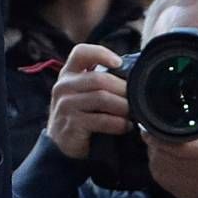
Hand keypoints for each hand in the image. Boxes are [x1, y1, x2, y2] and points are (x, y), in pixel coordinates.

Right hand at [45, 43, 129, 159]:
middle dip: (122, 88)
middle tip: (137, 97)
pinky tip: (126, 126)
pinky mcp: (72, 124)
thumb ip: (98, 81)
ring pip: (102, 98)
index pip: (80, 52)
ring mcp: (66, 105)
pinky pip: (101, 120)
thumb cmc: (78, 115)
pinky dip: (118, 123)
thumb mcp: (81, 92)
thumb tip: (131, 72)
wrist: (60, 145)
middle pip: (99, 78)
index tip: (119, 63)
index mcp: (68, 74)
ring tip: (134, 113)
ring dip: (123, 106)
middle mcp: (64, 86)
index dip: (101, 53)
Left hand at [144, 98, 197, 197]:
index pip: (174, 140)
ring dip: (154, 150)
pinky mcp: (179, 193)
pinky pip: (158, 175)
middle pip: (160, 150)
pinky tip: (162, 156)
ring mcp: (185, 183)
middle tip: (154, 127)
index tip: (156, 120)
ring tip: (158, 140)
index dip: (159, 130)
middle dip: (154, 137)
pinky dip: (156, 163)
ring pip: (156, 162)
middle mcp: (196, 168)